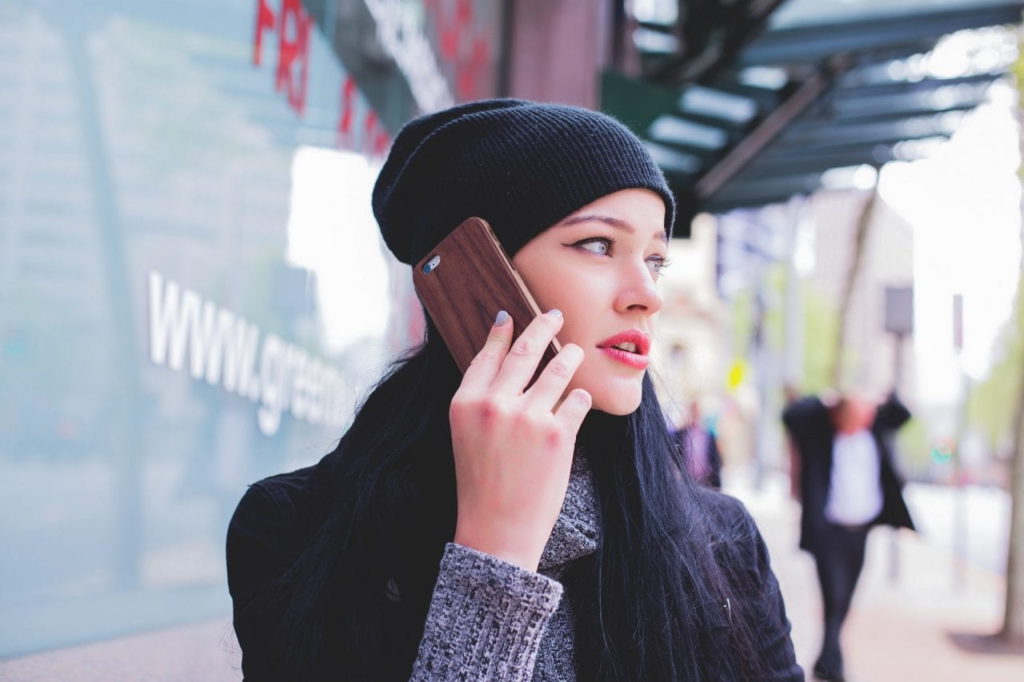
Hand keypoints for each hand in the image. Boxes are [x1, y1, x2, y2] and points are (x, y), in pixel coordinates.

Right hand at [449, 310, 591, 571]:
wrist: (497, 530)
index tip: (511, 316)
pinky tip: (578, 398)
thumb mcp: (465, 435)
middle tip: (554, 315)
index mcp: (465, 403)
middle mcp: (494, 404)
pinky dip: (579, 397)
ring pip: (558, 369)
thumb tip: (505, 358)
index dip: (501, 332)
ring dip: (569, 356)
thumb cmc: (481, 483)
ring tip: (575, 351)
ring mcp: (528, 417)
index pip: (487, 355)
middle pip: (525, 350)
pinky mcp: (557, 433)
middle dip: (543, 326)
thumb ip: (482, 399)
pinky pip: (576, 400)